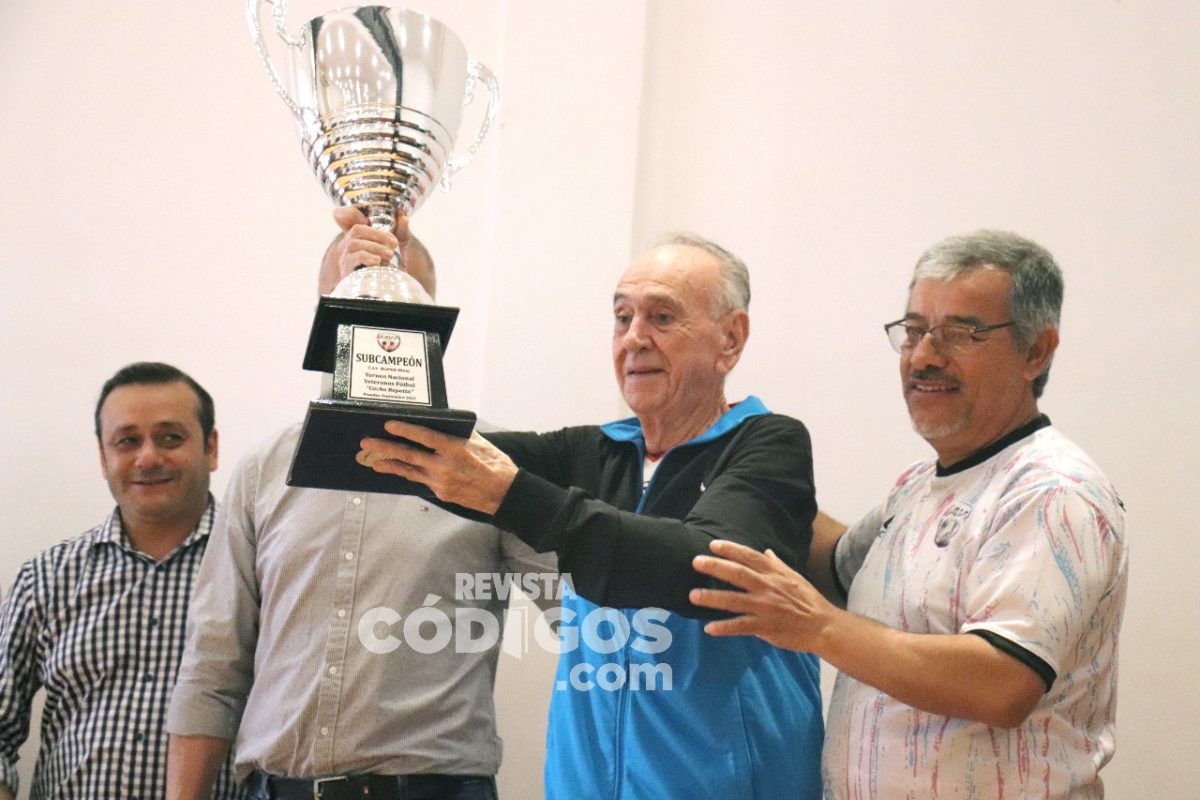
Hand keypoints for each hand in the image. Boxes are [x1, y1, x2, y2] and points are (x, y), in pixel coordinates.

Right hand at [318, 207, 410, 294]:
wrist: (389, 293)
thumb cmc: (390, 270)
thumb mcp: (398, 249)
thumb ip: (401, 233)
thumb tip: (403, 217)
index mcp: (358, 238)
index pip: (346, 217)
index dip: (351, 212)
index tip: (372, 220)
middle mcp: (348, 246)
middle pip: (356, 229)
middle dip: (377, 234)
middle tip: (393, 243)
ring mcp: (345, 259)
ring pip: (354, 243)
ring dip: (375, 246)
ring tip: (389, 255)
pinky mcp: (346, 272)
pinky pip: (352, 258)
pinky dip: (367, 256)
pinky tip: (377, 262)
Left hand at [358, 420, 517, 513]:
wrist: (504, 494)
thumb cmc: (494, 464)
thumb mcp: (479, 442)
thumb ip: (457, 434)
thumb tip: (439, 423)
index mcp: (455, 449)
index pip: (424, 437)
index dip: (405, 430)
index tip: (388, 425)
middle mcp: (444, 466)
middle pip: (408, 455)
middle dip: (385, 448)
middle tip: (367, 443)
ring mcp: (440, 482)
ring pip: (409, 471)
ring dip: (388, 465)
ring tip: (372, 461)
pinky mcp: (440, 493)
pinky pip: (419, 481)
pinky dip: (406, 474)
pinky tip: (395, 470)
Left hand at [690, 539, 836, 651]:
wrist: (823, 626)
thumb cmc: (808, 600)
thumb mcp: (795, 577)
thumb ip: (777, 565)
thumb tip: (766, 551)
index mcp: (774, 574)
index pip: (750, 557)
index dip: (731, 550)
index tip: (712, 545)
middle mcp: (768, 587)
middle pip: (738, 574)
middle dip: (716, 567)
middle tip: (696, 562)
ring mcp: (765, 607)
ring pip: (734, 600)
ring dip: (712, 598)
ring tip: (693, 595)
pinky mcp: (765, 627)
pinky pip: (741, 626)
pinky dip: (724, 628)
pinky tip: (708, 628)